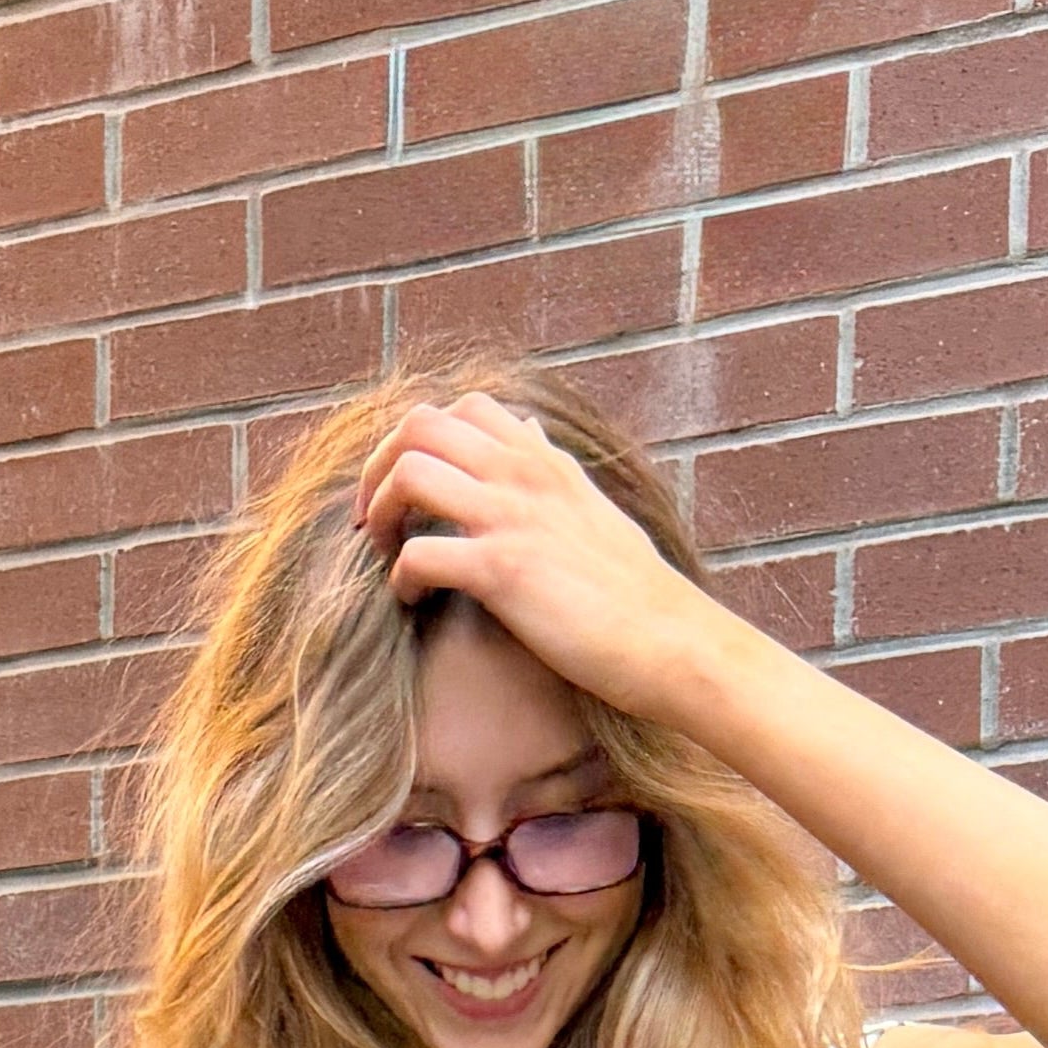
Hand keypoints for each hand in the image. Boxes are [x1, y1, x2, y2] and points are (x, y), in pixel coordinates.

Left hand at [351, 390, 725, 725]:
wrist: (670, 639)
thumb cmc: (634, 589)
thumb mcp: (592, 506)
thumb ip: (552, 467)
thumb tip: (530, 431)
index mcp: (543, 459)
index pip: (464, 408)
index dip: (418, 442)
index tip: (409, 489)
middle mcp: (524, 474)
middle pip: (418, 425)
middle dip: (378, 468)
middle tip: (376, 520)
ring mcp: (512, 517)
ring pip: (409, 474)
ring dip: (382, 514)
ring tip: (388, 555)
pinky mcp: (503, 570)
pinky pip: (419, 554)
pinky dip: (400, 579)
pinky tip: (412, 603)